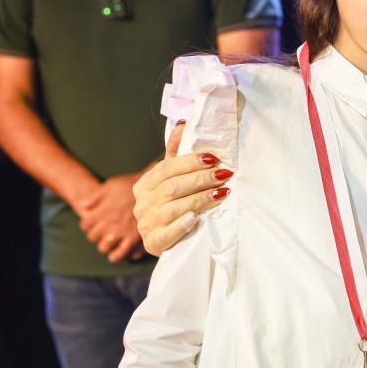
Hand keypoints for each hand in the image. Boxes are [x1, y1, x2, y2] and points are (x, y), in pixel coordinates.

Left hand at [77, 173, 145, 261]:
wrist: (151, 190)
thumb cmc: (130, 186)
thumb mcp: (110, 186)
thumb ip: (94, 197)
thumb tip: (81, 205)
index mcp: (101, 212)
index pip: (85, 225)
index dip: (87, 224)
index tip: (92, 223)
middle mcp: (108, 224)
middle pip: (92, 237)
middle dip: (95, 234)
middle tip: (102, 231)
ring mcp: (121, 232)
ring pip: (103, 247)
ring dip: (104, 245)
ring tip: (109, 241)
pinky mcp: (133, 238)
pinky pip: (121, 253)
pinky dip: (116, 255)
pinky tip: (115, 254)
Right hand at [133, 122, 233, 256]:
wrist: (166, 241)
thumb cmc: (171, 206)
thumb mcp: (171, 179)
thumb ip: (175, 154)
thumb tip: (183, 123)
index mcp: (145, 185)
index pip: (166, 169)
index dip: (189, 162)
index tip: (213, 159)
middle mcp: (142, 204)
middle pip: (172, 187)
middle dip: (200, 180)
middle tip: (224, 175)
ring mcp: (146, 225)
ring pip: (173, 208)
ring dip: (199, 199)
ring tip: (221, 193)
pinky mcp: (153, 243)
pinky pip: (167, 234)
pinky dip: (181, 225)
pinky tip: (195, 217)